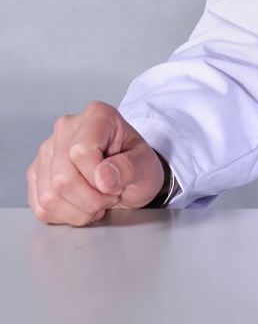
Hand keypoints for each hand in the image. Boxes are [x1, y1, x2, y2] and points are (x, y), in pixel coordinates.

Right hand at [26, 100, 165, 225]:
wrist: (128, 177)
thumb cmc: (136, 166)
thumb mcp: (148, 166)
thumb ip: (131, 168)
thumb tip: (103, 177)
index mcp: (96, 116)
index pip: (82, 151)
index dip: (98, 177)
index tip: (115, 182)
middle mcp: (66, 128)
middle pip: (63, 178)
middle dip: (91, 200)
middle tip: (109, 195)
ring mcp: (47, 151)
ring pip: (49, 196)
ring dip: (78, 210)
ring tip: (97, 199)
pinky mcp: (36, 174)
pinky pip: (41, 207)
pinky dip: (64, 215)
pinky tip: (81, 204)